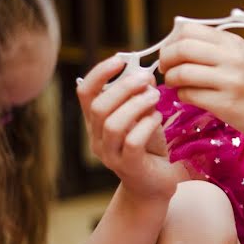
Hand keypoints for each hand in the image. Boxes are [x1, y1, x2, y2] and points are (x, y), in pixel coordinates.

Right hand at [77, 56, 187, 201]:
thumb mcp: (144, 117)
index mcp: (96, 122)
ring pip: (113, 124)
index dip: (99, 73)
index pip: (85, 93)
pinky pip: (131, 143)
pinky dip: (145, 125)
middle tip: (147, 78)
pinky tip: (157, 117)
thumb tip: (144, 73)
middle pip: (99, 107)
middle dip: (123, 87)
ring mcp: (110, 154)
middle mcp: (97, 138)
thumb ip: (140, 97)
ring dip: (136, 105)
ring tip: (155, 96)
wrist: (155, 184)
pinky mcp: (128, 167)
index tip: (120, 59)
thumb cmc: (149, 146)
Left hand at [159, 23, 243, 142]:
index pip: (189, 30)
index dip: (172, 41)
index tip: (170, 52)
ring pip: (182, 72)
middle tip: (166, 69)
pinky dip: (181, 95)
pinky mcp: (225, 104)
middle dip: (166, 59)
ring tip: (176, 84)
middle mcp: (232, 58)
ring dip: (171, 79)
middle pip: (182, 49)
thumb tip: (176, 43)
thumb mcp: (243, 56)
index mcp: (234, 42)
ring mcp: (229, 81)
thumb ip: (215, 48)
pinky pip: (189, 94)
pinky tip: (188, 96)